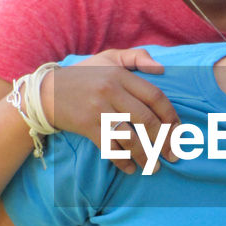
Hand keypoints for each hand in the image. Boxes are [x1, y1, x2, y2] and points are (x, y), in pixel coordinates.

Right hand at [41, 48, 180, 173]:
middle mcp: (111, 92)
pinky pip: (110, 148)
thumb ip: (136, 57)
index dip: (171, 115)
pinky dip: (122, 161)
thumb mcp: (108, 58)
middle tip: (173, 154)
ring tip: (155, 167)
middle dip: (164, 140)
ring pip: (130, 137)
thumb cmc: (83, 75)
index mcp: (120, 75)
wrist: (46, 91)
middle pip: (146, 120)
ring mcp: (98, 111)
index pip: (155, 96)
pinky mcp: (87, 127)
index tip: (179, 130)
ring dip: (146, 155)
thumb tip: (162, 68)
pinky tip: (131, 169)